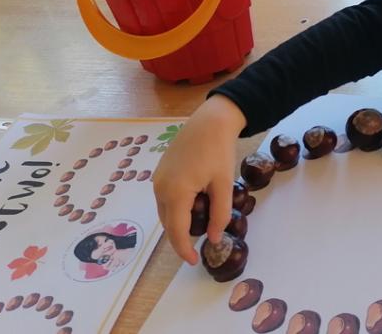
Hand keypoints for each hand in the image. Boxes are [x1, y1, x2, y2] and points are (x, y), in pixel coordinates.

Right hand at [152, 94, 245, 264]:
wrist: (210, 120)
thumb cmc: (219, 151)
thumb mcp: (224, 185)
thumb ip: (219, 214)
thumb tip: (213, 239)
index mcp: (175, 193)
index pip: (176, 231)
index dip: (184, 249)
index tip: (195, 260)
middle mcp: (160, 188)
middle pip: (168, 223)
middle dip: (182, 236)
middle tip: (201, 242)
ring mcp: (157, 178)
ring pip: (165, 211)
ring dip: (179, 221)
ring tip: (201, 221)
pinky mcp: (160, 171)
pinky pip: (165, 197)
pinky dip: (176, 206)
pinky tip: (194, 202)